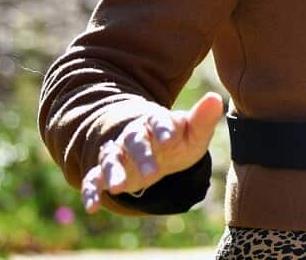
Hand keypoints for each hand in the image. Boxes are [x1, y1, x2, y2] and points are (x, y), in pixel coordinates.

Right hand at [80, 92, 223, 212]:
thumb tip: (215, 98)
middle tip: (154, 173)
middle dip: (142, 156)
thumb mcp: (193, 132)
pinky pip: (93, 179)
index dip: (163, 129)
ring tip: (119, 188)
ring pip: (111, 159)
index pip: (158, 121)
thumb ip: (203, 119)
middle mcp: (133, 135)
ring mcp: (118, 153)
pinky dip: (91, 191)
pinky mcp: (105, 172)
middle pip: (134, 141)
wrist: (154, 147)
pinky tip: (92, 207)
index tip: (171, 137)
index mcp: (155, 121)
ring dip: (113, 172)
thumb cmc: (176, 138)